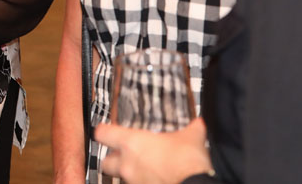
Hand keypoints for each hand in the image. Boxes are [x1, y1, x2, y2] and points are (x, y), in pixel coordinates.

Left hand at [95, 119, 211, 183]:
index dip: (103, 131)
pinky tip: (155, 179)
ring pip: (121, 178)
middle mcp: (127, 164)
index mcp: (132, 143)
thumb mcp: (191, 138)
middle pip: (105, 162)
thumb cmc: (188, 163)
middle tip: (124, 155)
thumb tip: (199, 124)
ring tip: (145, 170)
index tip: (106, 131)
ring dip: (129, 174)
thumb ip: (192, 128)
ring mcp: (133, 182)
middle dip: (112, 160)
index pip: (102, 134)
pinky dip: (142, 182)